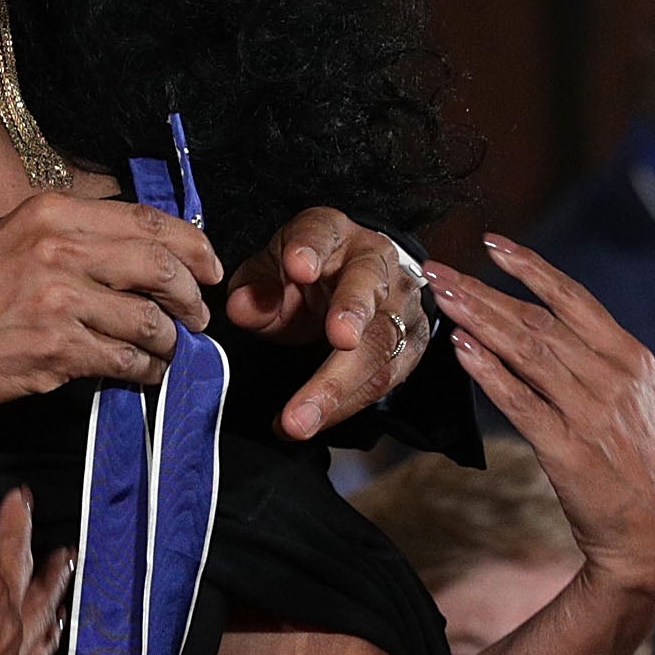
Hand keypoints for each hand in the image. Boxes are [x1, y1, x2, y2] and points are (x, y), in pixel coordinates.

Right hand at [0, 192, 221, 406]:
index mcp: (52, 213)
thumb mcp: (12, 237)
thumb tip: (137, 252)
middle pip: (161, 267)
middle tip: (197, 317)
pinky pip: (125, 361)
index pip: (149, 220)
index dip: (193, 246)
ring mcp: (59, 301)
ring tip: (165, 351)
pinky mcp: (54, 350)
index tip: (209, 268)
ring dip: (169, 342)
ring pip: (149, 320)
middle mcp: (60, 250)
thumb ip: (72, 237)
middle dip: (192, 297)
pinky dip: (144, 370)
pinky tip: (140, 373)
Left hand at [225, 207, 432, 440]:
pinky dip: (346, 404)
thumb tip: (242, 308)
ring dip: (341, 385)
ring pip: (382, 342)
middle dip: (353, 315)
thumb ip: (254, 288)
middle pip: (368, 288)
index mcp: (331, 233)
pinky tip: (314, 420)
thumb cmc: (301, 277)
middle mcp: (374, 260)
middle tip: (337, 341)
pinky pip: (385, 377)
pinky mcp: (413, 341)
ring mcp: (400, 301)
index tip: (301, 267)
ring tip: (299, 420)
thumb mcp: (268, 272)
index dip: (312, 249)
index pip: (322, 233)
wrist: (347, 284)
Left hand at [428, 238, 654, 603]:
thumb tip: (552, 327)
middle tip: (440, 271)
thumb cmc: (643, 467)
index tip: (492, 244)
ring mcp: (590, 413)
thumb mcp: (639, 401)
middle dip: (483, 291)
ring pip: (524, 352)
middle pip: (537, 320)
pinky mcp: (568, 450)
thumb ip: (601, 363)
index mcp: (630, 358)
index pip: (573, 298)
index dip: (530, 267)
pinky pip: (519, 402)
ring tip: (442, 298)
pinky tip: (461, 350)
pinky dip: (488, 372)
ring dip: (477, 320)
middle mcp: (612, 378)